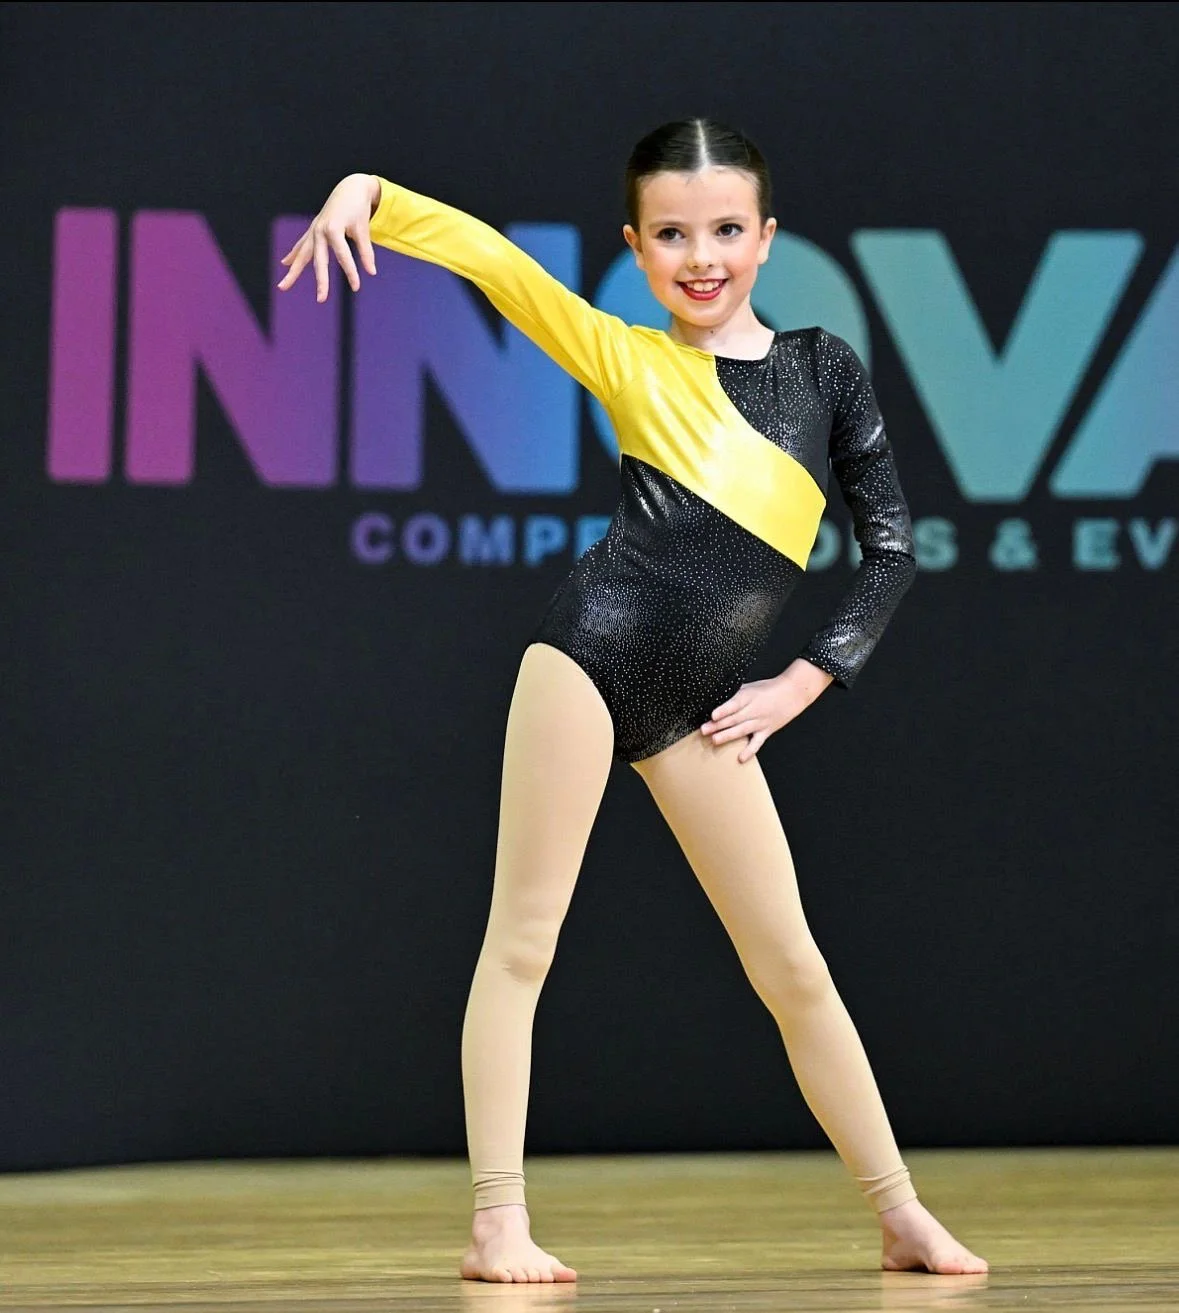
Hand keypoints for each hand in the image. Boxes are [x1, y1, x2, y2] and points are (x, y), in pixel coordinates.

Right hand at [277, 173, 381, 302]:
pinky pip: (302, 245)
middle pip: (319, 260)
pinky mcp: (313, 229)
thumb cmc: (358, 208)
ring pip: (303, 254)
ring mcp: (314, 230)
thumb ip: (366, 251)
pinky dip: (294, 254)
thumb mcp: (363, 229)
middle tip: (321, 300)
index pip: (342, 256)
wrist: (350, 187)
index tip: (357, 287)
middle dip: (320, 281)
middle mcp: (320, 230)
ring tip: (283, 286)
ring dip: (294, 271)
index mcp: (333, 228)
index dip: (351, 272)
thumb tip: (371, 272)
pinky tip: (285, 263)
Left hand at [700, 662, 833, 762]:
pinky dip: (749, 751)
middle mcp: (754, 710)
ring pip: (742, 730)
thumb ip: (734, 693)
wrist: (792, 693)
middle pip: (734, 718)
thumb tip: (716, 698)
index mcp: (748, 696)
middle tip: (704, 730)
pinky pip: (757, 743)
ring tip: (715, 740)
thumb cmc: (769, 689)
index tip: (713, 715)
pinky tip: (741, 758)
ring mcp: (760, 722)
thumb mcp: (750, 686)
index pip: (734, 703)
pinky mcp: (766, 731)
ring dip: (728, 736)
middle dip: (718, 725)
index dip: (723, 710)